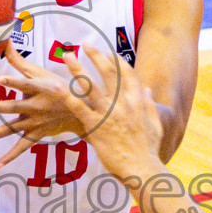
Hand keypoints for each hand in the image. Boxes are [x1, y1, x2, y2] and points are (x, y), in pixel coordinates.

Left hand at [0, 45, 90, 166]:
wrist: (80, 111)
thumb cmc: (56, 86)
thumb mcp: (41, 72)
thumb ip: (19, 61)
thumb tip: (5, 40)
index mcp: (41, 88)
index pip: (25, 83)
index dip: (14, 80)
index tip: (0, 78)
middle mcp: (37, 106)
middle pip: (16, 107)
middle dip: (0, 107)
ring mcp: (36, 122)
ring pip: (14, 128)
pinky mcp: (36, 134)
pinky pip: (22, 147)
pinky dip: (11, 156)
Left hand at [59, 47, 164, 180]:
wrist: (141, 168)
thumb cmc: (148, 150)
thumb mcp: (155, 125)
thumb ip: (150, 105)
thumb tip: (148, 89)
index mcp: (137, 102)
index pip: (128, 75)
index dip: (117, 61)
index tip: (109, 52)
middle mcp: (123, 104)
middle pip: (108, 74)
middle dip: (96, 57)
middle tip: (85, 44)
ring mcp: (108, 114)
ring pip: (91, 86)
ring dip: (78, 69)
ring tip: (67, 56)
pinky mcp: (95, 126)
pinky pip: (78, 107)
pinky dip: (66, 95)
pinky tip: (56, 85)